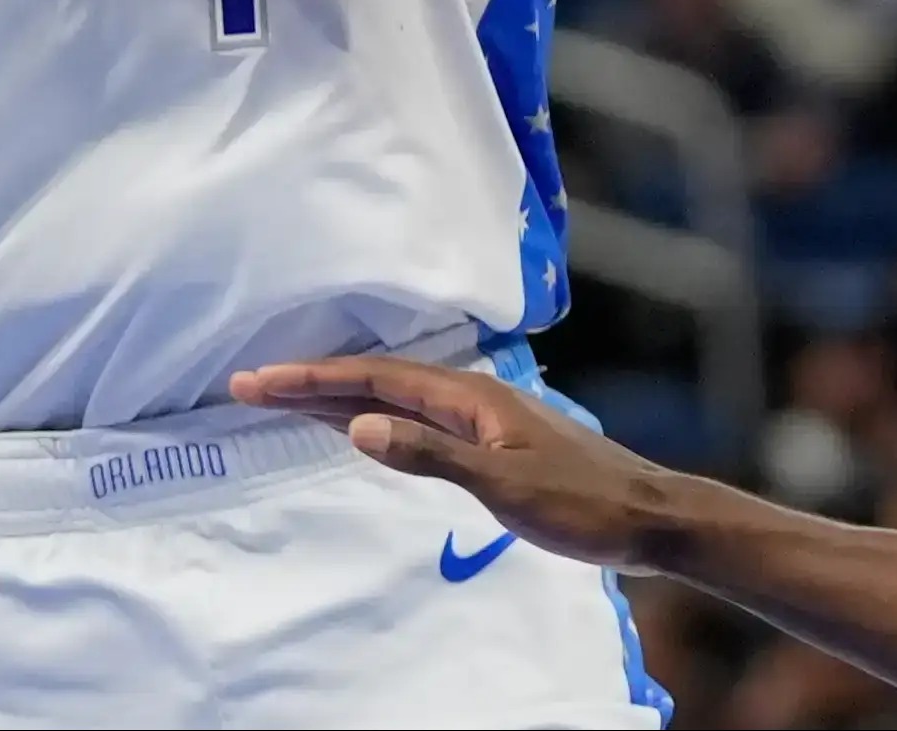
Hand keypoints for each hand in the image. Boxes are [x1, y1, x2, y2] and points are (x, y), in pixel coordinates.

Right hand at [232, 354, 683, 570]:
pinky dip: (377, 420)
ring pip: (396, 399)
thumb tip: (358, 426)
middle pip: (378, 382)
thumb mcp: (502, 484)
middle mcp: (472, 396)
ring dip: (340, 399)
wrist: (647, 517)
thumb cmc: (581, 501)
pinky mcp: (492, 444)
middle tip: (249, 386)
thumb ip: (430, 455)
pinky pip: (416, 421)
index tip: (255, 380)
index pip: (374, 379)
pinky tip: (365, 430)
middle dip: (312, 382)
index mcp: (470, 396)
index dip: (312, 379)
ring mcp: (483, 419)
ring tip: (286, 401)